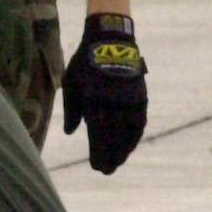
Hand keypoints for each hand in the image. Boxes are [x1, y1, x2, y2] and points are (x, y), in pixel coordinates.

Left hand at [62, 13, 146, 173]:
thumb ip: (73, 109)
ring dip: (125, 150)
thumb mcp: (71, 82)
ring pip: (129, 133)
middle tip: (106, 171)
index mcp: (94, 100)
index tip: (96, 166)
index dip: (98, 153)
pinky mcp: (140, 97)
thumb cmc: (84, 62)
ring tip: (118, 162)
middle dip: (111, 157)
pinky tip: (131, 145)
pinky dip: (135, 136)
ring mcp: (129, 100)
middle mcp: (114, 103)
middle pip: (115, 138)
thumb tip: (71, 132)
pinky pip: (140, 122)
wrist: (111, 40)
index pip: (98, 135)